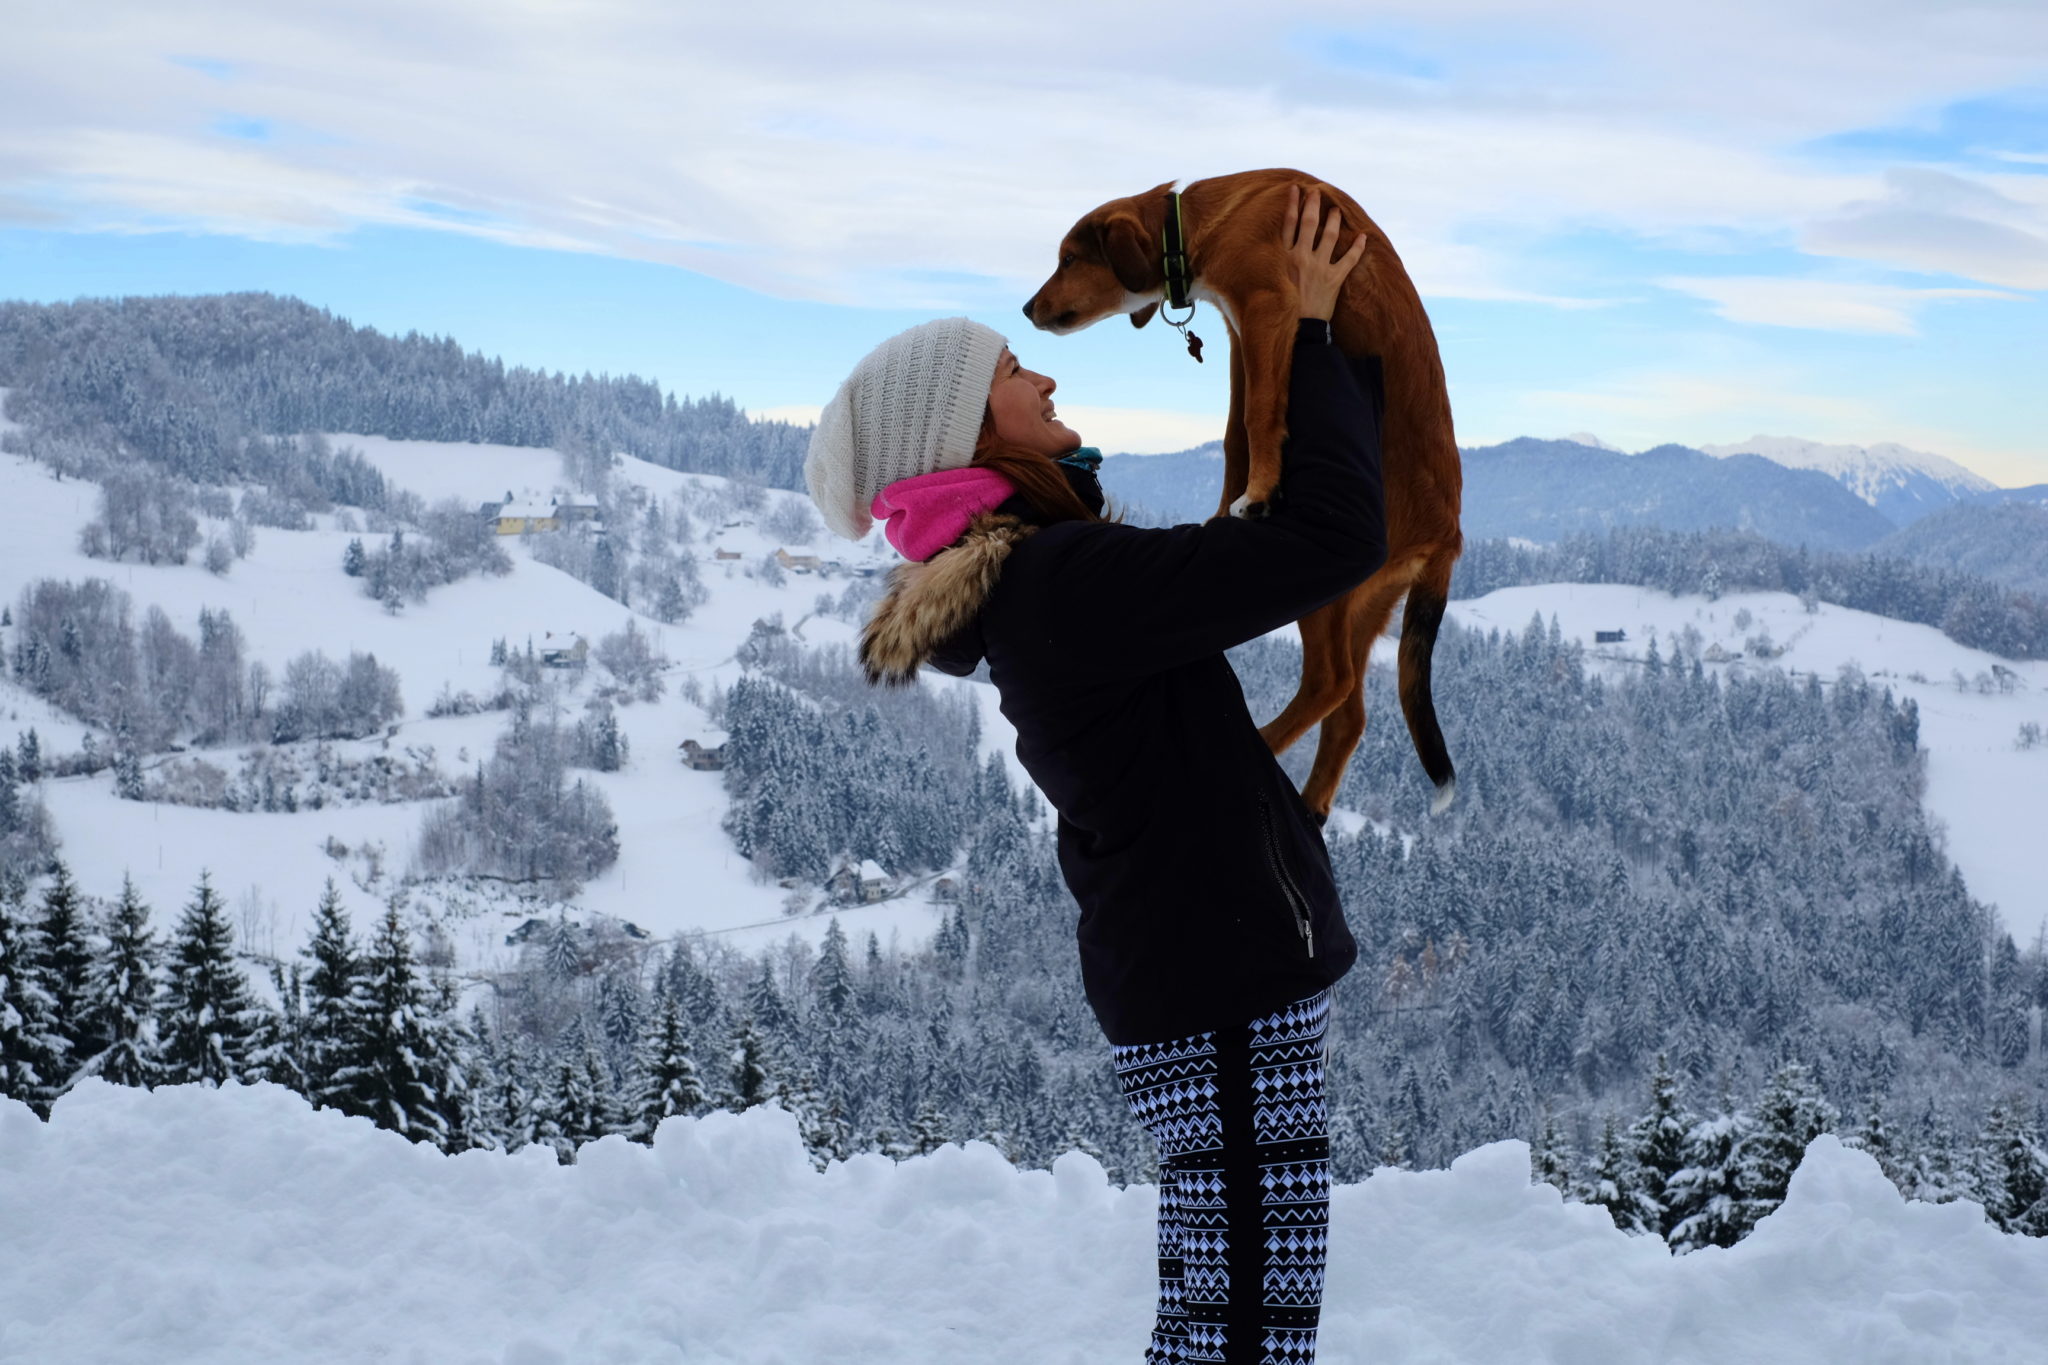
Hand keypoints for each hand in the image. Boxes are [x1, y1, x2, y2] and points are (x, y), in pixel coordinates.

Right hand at [1285, 185, 1367, 321]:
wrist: (1298, 330)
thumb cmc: (1281, 308)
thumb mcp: (1270, 282)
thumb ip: (1275, 264)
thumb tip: (1274, 251)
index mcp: (1283, 258)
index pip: (1288, 224)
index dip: (1292, 204)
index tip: (1296, 189)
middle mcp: (1300, 258)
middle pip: (1308, 224)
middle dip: (1313, 205)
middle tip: (1317, 193)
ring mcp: (1318, 268)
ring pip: (1328, 236)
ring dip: (1333, 220)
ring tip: (1336, 210)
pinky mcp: (1333, 279)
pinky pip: (1349, 259)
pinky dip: (1357, 248)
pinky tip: (1363, 236)